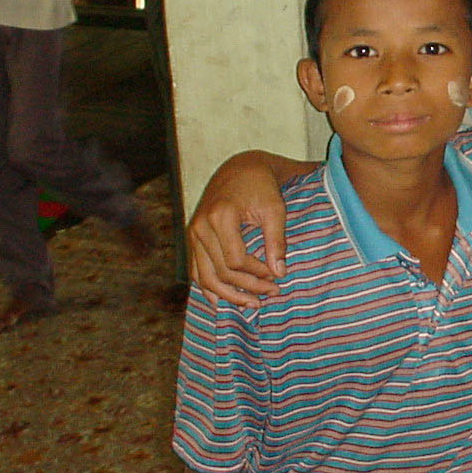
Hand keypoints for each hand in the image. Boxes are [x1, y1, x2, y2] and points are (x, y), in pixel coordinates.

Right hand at [187, 154, 288, 307]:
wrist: (240, 168)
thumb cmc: (261, 186)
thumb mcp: (275, 208)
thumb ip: (276, 240)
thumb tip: (279, 273)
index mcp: (220, 217)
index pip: (235, 261)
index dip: (257, 273)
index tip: (276, 276)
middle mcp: (200, 226)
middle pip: (221, 272)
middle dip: (247, 287)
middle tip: (271, 293)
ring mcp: (192, 233)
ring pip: (205, 277)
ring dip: (228, 295)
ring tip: (252, 304)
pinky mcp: (192, 238)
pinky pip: (196, 270)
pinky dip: (208, 288)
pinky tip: (222, 301)